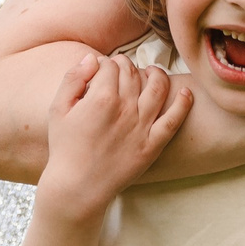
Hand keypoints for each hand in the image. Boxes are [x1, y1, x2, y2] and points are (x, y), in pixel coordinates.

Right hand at [37, 52, 193, 220]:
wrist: (78, 187)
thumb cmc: (65, 148)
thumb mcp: (58, 109)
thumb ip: (73, 78)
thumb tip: (92, 58)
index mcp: (101, 97)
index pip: (110, 65)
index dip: (105, 64)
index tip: (101, 70)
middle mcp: (125, 108)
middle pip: (133, 73)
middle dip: (126, 66)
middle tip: (121, 72)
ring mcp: (142, 126)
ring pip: (158, 87)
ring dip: (157, 74)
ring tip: (152, 73)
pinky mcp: (153, 144)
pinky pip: (174, 119)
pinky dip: (183, 103)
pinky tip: (186, 93)